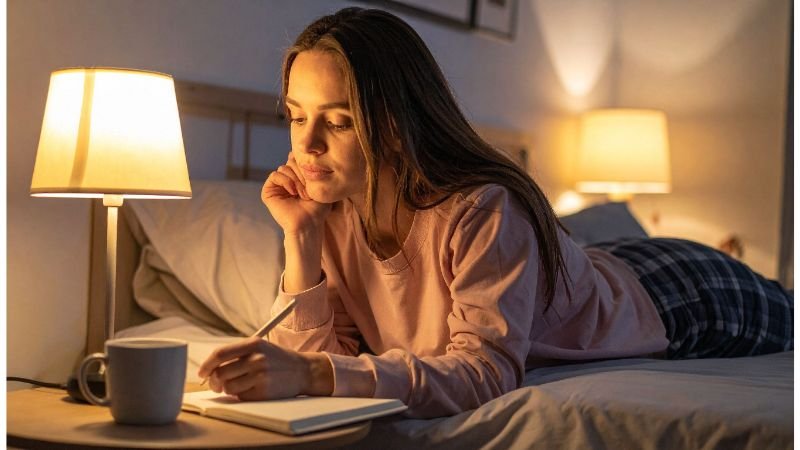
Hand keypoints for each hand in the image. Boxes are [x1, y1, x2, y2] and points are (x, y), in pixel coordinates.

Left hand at [197, 337, 332, 399]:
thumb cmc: (276, 359)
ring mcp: (260, 375)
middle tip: (216, 384)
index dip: (206, 365)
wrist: (303, 370)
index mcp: (253, 344)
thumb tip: (209, 370)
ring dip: (228, 389)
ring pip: (228, 387)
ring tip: (239, 384)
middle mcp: (256, 359)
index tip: (202, 373)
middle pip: (220, 373)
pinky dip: (241, 395)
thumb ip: (236, 353)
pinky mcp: (264, 391)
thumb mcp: (259, 347)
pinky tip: (252, 389)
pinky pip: (241, 396)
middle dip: (214, 381)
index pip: (220, 354)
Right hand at [262, 152, 330, 234]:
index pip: (297, 160)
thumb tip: (292, 152)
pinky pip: (275, 175)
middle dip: (302, 173)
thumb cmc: (318, 208)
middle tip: (308, 189)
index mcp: (296, 178)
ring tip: (302, 194)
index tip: (314, 179)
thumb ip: (309, 168)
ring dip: (296, 180)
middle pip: (291, 162)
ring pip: (284, 167)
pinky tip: (293, 192)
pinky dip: (286, 181)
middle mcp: (286, 181)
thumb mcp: (317, 184)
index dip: (306, 166)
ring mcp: (277, 186)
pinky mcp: (268, 192)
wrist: (309, 223)